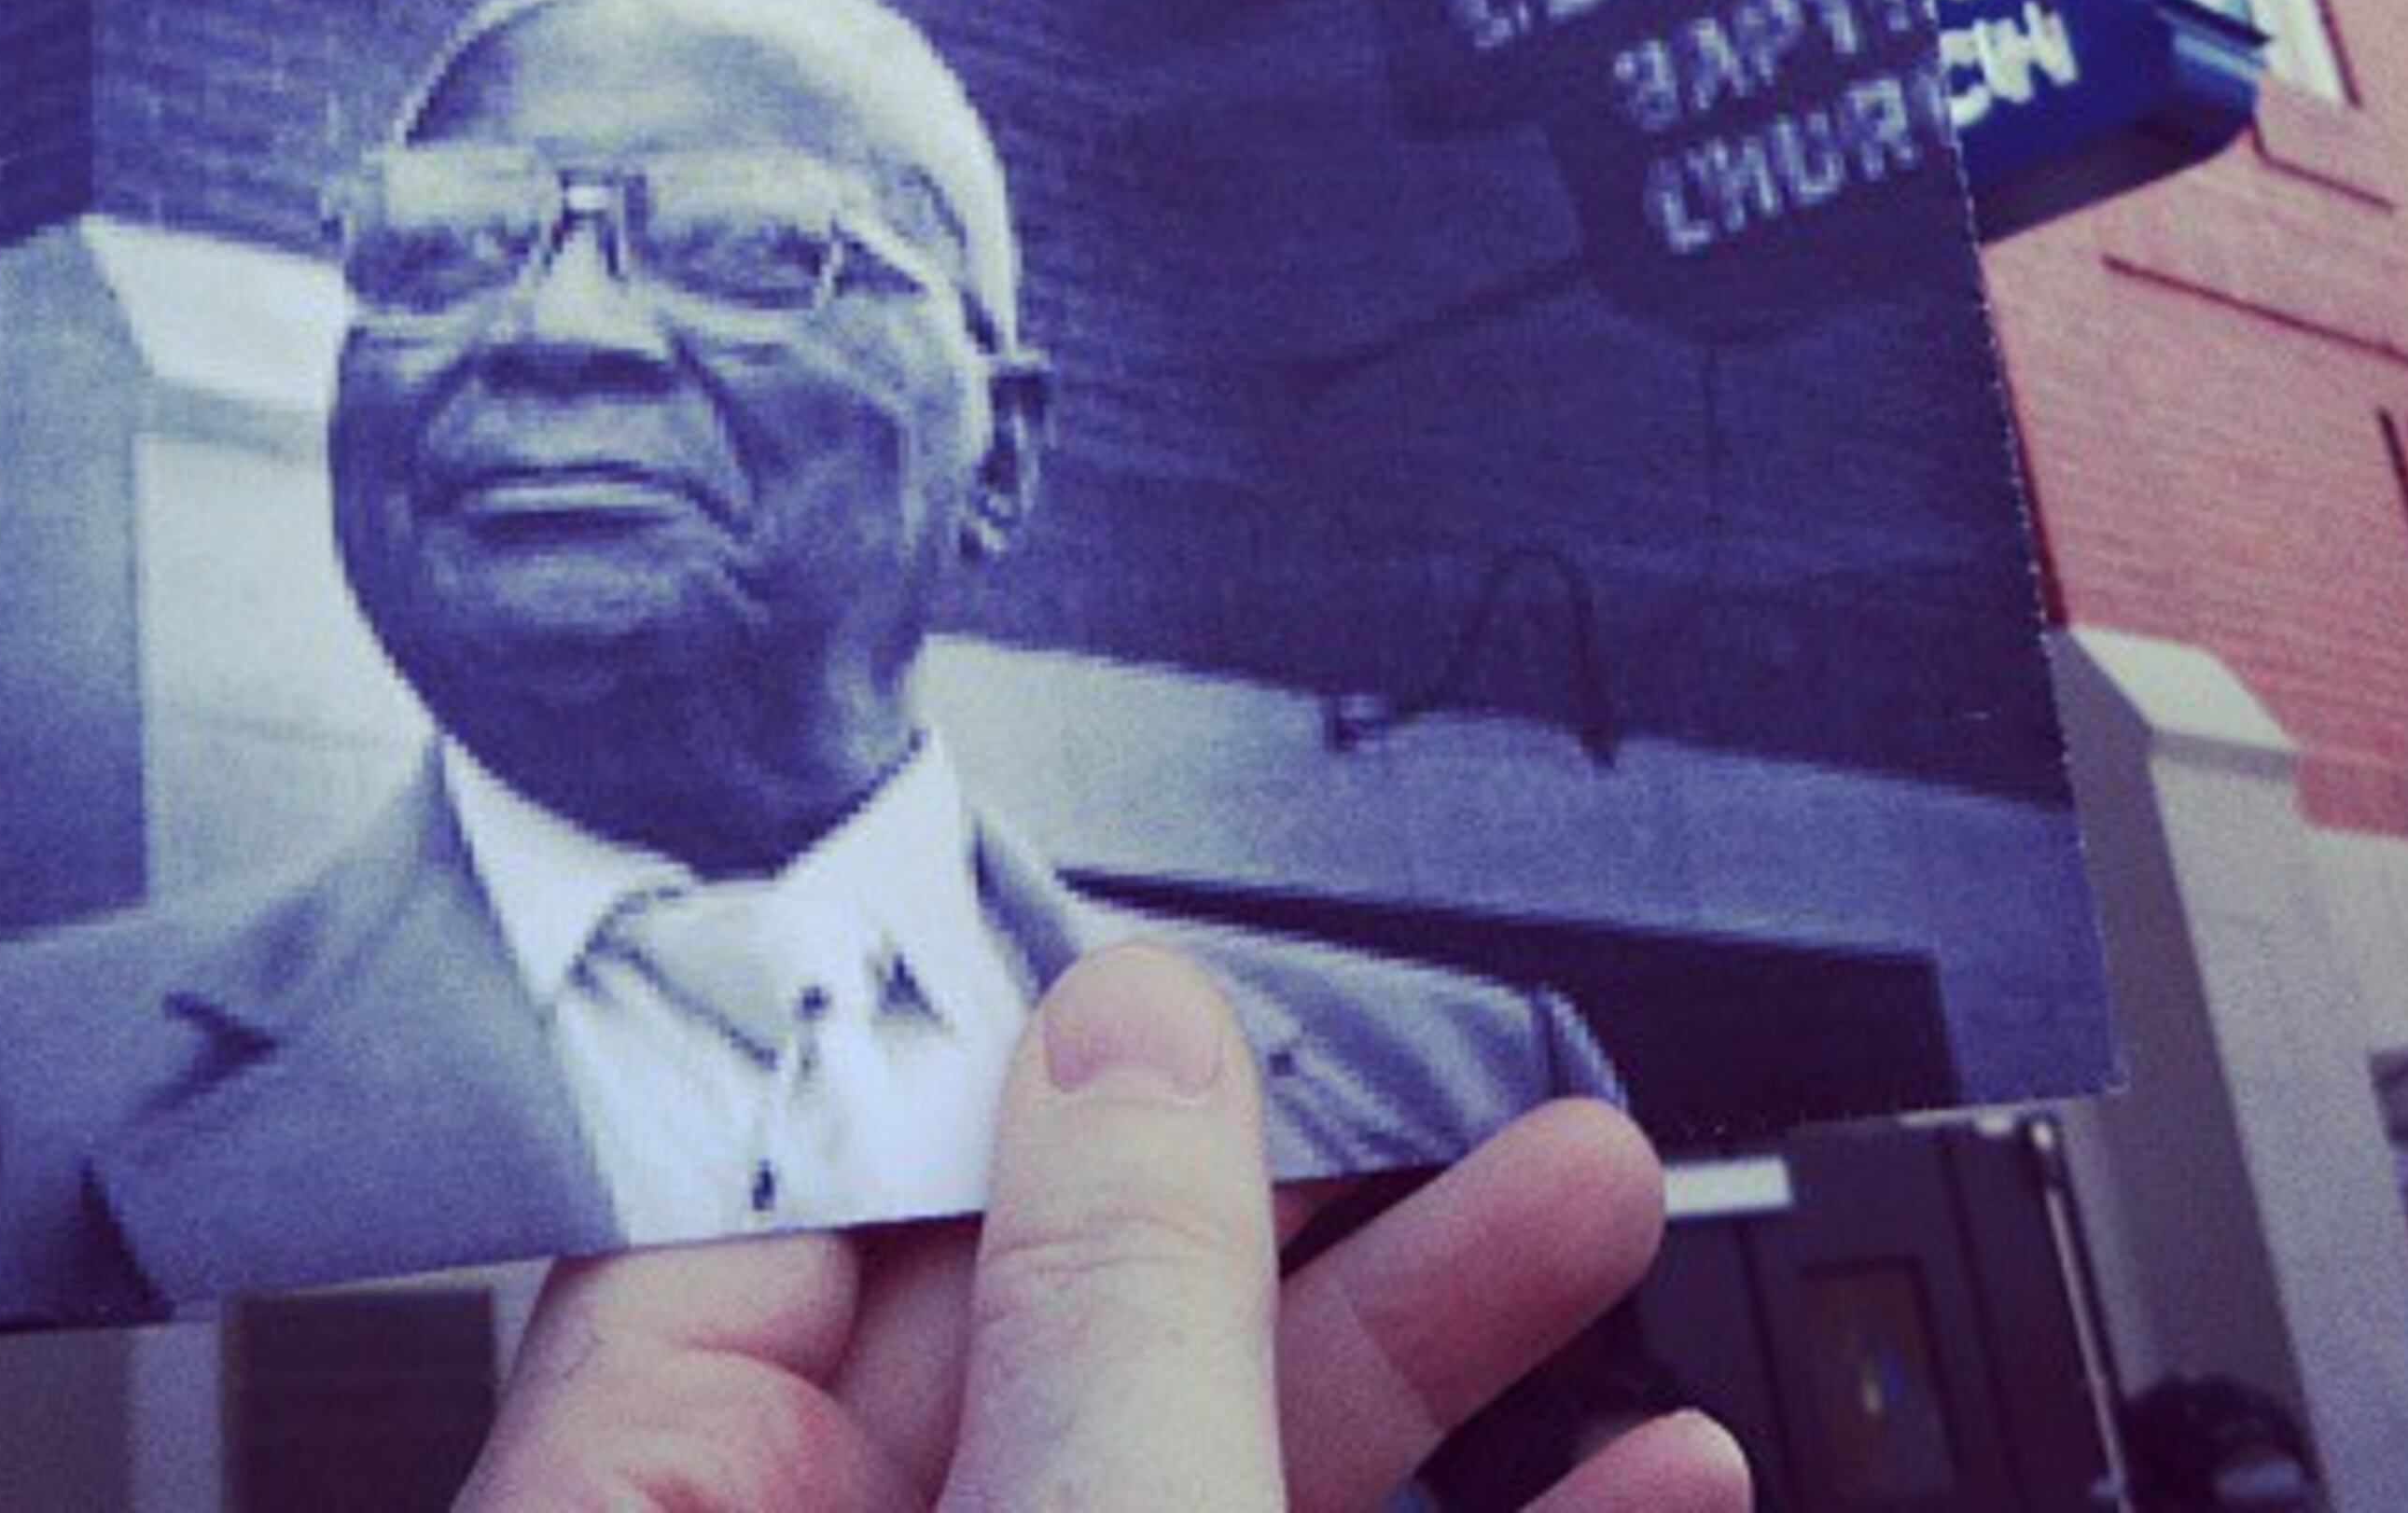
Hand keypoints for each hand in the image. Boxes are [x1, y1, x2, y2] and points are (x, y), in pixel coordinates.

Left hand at [459, 941, 1752, 1512]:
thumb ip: (1100, 1319)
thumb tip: (1130, 1030)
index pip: (774, 1203)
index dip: (971, 1056)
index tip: (1139, 947)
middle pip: (1032, 1317)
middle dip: (1273, 1185)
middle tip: (1447, 1063)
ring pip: (1188, 1463)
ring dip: (1418, 1341)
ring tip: (1597, 1208)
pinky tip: (1632, 1477)